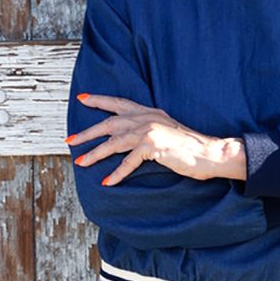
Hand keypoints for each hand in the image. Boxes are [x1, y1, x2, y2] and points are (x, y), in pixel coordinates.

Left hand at [66, 94, 231, 185]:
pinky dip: (117, 173)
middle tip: (70, 140)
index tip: (82, 99)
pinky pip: (129, 161)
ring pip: (114, 141)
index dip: (100, 100)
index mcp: (150, 112)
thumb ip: (149, 130)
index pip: (120, 103)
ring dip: (95, 153)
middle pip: (110, 123)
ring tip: (81, 161)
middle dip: (88, 132)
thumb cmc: (190, 147)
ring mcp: (150, 130)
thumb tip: (129, 139)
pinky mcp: (153, 146)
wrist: (210, 152)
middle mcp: (147, 118)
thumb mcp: (166, 131)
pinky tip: (108, 181)